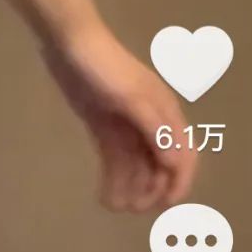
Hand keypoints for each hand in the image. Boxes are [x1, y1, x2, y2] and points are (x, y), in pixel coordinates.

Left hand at [39, 17, 197, 212]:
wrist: (69, 42)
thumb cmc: (104, 67)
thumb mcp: (131, 97)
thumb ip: (154, 129)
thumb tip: (174, 163)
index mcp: (165, 113)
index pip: (183, 154)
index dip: (178, 182)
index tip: (164, 206)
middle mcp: (151, 122)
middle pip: (159, 165)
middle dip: (150, 189)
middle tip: (132, 209)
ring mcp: (127, 125)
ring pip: (136, 165)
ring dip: (130, 187)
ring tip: (114, 207)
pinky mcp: (104, 127)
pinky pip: (114, 159)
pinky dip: (113, 178)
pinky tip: (104, 195)